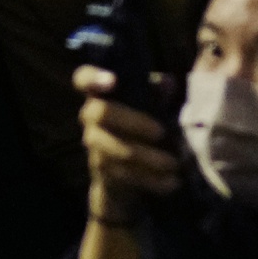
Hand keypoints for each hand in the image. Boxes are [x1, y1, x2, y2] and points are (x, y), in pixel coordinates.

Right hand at [74, 64, 181, 228]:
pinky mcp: (103, 170)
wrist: (120, 173)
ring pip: (117, 149)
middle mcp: (90, 116)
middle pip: (102, 112)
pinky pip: (126, 174)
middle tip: (162, 132)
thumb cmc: (137, 126)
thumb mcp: (148, 106)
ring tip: (174, 163)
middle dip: (134, 122)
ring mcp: (94, 144)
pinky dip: (152, 179)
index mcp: (99, 95)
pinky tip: (172, 181)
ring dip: (149, 158)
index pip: (83, 78)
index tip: (113, 80)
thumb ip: (156, 93)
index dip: (92, 77)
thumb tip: (168, 83)